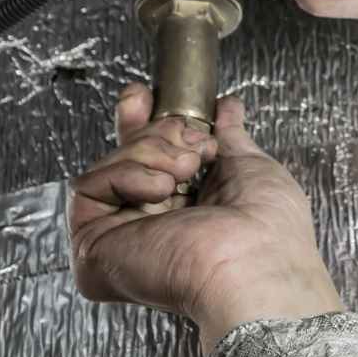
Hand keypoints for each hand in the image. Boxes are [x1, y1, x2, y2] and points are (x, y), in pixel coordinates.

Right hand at [67, 83, 342, 352]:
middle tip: (190, 143)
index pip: (150, 158)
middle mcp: (151, 225)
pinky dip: (127, 174)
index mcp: (187, 210)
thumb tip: (227, 107)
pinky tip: (161, 189)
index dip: (144, 122)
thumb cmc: (268, 228)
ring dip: (153, 152)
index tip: (147, 95)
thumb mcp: (251, 166)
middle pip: (126, 155)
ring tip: (186, 171)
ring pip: (111, 164)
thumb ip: (230, 137)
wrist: (254, 261)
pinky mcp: (94, 247)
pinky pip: (90, 187)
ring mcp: (121, 237)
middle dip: (154, 131)